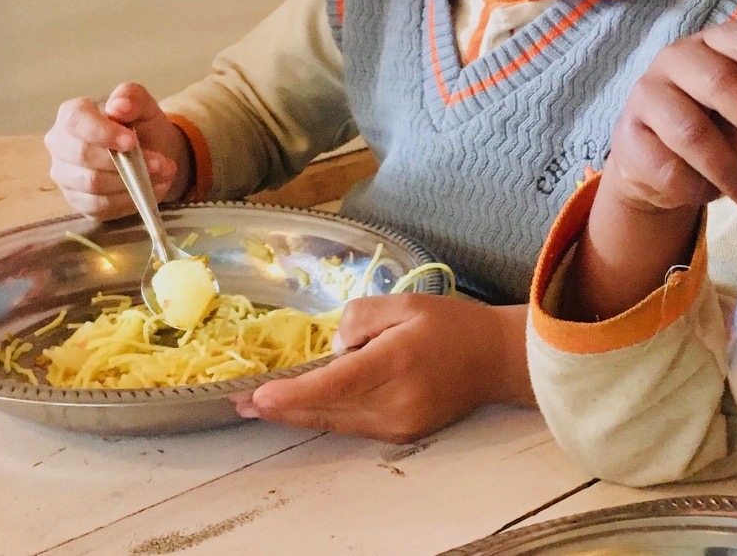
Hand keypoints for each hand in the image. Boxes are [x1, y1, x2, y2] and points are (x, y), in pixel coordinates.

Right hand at [43, 83, 192, 218]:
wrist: (151, 151)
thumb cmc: (140, 124)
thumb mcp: (143, 105)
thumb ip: (132, 97)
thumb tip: (118, 106)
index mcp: (72, 116)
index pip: (76, 122)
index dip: (103, 133)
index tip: (132, 141)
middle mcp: (60, 146)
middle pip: (82, 157)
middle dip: (125, 162)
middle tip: (161, 164)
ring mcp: (66, 176)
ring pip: (92, 184)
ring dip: (132, 182)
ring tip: (162, 175)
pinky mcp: (78, 201)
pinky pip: (99, 206)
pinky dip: (129, 200)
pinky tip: (149, 191)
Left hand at [233, 295, 531, 442]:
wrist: (496, 359)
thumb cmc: (452, 324)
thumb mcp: (407, 302)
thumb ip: (362, 317)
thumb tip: (335, 347)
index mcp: (398, 361)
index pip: (336, 383)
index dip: (293, 392)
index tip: (258, 395)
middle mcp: (396, 400)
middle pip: (327, 409)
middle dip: (281, 407)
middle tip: (239, 402)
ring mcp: (399, 423)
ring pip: (336, 421)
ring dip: (298, 413)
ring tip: (260, 407)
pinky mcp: (401, 433)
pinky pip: (353, 425)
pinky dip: (326, 415)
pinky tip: (305, 406)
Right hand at [602, 20, 736, 215]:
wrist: (657, 160)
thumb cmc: (715, 125)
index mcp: (716, 43)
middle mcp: (677, 58)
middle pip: (721, 83)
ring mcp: (647, 94)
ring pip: (693, 133)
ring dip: (734, 170)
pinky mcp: (627, 136)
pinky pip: (668, 168)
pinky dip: (698, 187)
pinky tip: (712, 194)